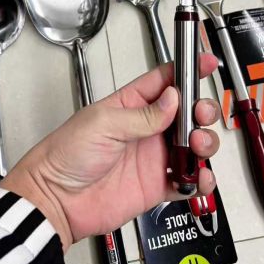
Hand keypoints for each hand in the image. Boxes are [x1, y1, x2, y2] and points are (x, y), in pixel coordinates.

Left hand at [2, 54, 219, 249]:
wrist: (56, 200)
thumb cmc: (67, 154)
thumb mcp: (103, 124)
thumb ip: (143, 114)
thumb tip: (172, 98)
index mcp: (131, 105)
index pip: (165, 80)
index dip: (188, 70)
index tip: (207, 63)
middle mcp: (146, 129)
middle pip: (187, 113)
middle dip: (202, 110)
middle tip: (200, 116)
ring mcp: (154, 157)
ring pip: (193, 145)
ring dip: (204, 143)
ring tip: (196, 147)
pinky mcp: (157, 185)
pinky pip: (188, 181)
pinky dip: (200, 180)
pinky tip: (197, 177)